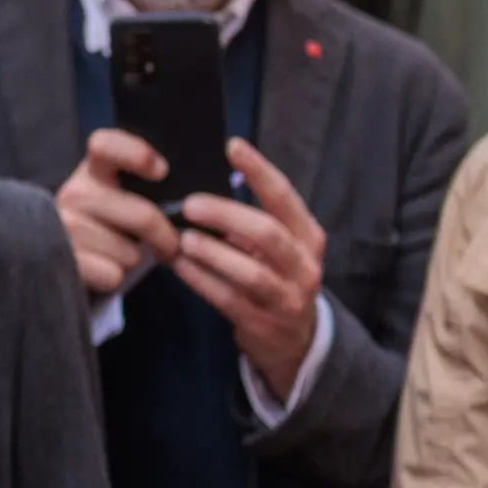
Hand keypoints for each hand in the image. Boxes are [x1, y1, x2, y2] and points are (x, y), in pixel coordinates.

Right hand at [55, 129, 180, 298]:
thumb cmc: (111, 223)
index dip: (136, 154)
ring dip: (135, 260)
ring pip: (129, 252)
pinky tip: (104, 269)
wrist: (71, 259)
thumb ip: (147, 186)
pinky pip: (113, 274)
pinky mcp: (66, 261)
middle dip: (167, 237)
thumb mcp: (121, 195)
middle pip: (142, 216)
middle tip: (171, 246)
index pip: (106, 145)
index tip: (162, 171)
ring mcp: (66, 228)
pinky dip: (117, 278)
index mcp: (92, 170)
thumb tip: (198, 196)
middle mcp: (73, 193)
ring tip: (120, 254)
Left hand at [173, 139, 330, 400]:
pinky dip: (202, 281)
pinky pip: (229, 300)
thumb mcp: (277, 248)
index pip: (285, 197)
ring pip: (250, 273)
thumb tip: (209, 185)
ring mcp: (287, 298)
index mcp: (309, 237)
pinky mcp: (264, 324)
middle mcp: (304, 266)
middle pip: (267, 233)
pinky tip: (179, 266)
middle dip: (227, 215)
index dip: (260, 170)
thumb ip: (252, 220)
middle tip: (190, 205)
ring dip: (213, 254)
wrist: (296, 342)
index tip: (232, 146)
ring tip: (183, 240)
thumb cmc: (277, 279)